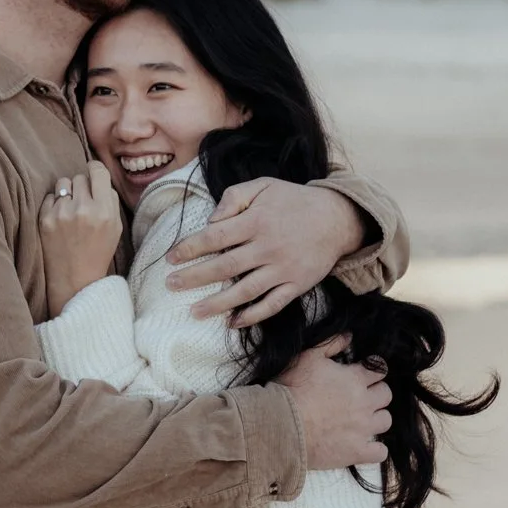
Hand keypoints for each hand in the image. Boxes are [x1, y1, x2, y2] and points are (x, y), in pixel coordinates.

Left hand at [37, 162, 123, 317]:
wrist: (75, 280)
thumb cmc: (98, 252)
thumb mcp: (116, 227)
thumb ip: (110, 200)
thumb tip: (99, 177)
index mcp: (104, 210)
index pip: (98, 171)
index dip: (95, 170)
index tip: (93, 174)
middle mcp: (83, 209)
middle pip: (80, 177)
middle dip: (82, 187)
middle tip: (83, 202)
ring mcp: (62, 213)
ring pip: (63, 183)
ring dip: (67, 192)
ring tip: (70, 210)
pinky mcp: (45, 219)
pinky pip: (50, 197)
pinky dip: (55, 205)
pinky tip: (60, 221)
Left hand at [166, 179, 367, 326]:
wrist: (337, 218)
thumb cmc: (293, 200)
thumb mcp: (263, 185)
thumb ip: (234, 197)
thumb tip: (211, 220)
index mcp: (256, 221)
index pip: (215, 236)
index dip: (190, 248)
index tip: (170, 259)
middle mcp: (267, 247)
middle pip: (224, 266)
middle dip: (194, 278)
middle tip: (170, 286)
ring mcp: (282, 269)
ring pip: (245, 291)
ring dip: (217, 304)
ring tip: (194, 312)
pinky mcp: (296, 285)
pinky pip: (272, 305)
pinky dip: (253, 316)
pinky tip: (232, 322)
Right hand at [278, 337, 391, 470]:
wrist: (282, 424)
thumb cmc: (292, 388)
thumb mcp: (308, 357)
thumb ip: (332, 343)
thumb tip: (349, 336)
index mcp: (355, 379)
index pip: (379, 369)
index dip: (373, 369)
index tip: (365, 373)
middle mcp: (364, 403)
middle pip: (386, 395)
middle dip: (377, 392)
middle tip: (362, 395)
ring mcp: (362, 429)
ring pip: (385, 421)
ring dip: (377, 418)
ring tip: (363, 419)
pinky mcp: (356, 451)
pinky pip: (380, 452)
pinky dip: (375, 449)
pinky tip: (364, 445)